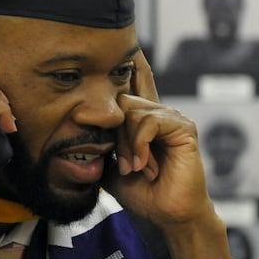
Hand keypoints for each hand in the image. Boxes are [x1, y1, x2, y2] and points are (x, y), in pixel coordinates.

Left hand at [107, 51, 234, 258]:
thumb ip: (99, 140)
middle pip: (119, 101)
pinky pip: (148, 121)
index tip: (121, 45)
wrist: (166, 213)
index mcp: (140, 118)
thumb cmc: (140, 190)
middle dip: (114, 133)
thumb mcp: (109, 161)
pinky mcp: (183, 127)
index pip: (131, 81)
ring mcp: (171, 117)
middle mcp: (156, 112)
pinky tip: (142, 163)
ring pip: (131, 111)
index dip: (127, 63)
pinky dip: (138, 144)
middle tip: (121, 163)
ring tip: (132, 166)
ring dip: (125, 143)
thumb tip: (75, 124)